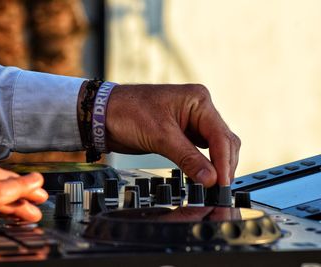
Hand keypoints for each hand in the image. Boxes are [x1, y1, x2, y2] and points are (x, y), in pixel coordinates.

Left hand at [106, 84, 240, 186]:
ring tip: (213, 187)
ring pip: (215, 147)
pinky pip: (200, 151)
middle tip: (219, 190)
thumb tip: (211, 179)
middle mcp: (198, 109)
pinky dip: (203, 164)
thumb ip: (188, 158)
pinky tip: (202, 176)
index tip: (222, 184)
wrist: (103, 114)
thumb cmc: (128, 112)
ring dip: (216, 166)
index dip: (223, 163)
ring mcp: (191, 121)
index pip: (221, 136)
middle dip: (223, 166)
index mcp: (198, 101)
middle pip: (223, 141)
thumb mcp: (160, 136)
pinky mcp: (181, 133)